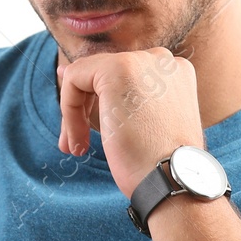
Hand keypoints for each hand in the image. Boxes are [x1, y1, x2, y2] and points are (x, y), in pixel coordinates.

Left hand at [57, 47, 203, 197]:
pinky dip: (69, 111)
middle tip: (78, 145)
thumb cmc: (159, 166)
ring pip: (87, 76)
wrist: (172, 180)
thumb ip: (118, 97)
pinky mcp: (117, 68)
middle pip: (104, 76)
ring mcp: (142, 61)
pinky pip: (74, 79)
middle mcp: (162, 60)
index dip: (101, 106)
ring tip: (76, 148)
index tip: (90, 136)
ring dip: (75, 115)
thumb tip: (66, 72)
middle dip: (85, 111)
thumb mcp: (145, 126)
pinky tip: (78, 141)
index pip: (124, 79)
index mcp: (175, 73)